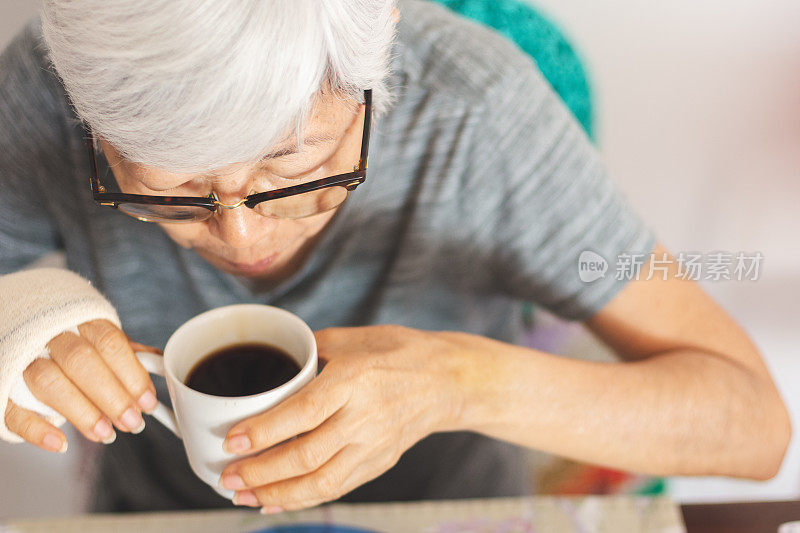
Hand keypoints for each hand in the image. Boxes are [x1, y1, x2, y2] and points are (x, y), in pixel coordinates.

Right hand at [4, 319, 159, 452]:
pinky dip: (35, 429)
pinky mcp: (3, 384)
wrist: (18, 324)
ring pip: (47, 381)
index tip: (147, 401)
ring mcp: (21, 358)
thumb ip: (124, 350)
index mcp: (80, 320)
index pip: (109, 343)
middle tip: (132, 423)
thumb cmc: (67, 336)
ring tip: (106, 434)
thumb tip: (157, 362)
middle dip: (111, 396)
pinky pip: (11, 408)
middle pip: (81, 361)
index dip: (131, 374)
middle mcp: (49, 335)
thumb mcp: (97, 335)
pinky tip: (60, 443)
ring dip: (81, 412)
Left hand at [219, 325, 466, 512]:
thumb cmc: (399, 352)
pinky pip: (337, 488)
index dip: (263, 432)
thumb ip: (310, 349)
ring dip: (276, 495)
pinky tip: (276, 501)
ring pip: (320, 482)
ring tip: (242, 497)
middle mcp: (364, 417)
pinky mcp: (379, 463)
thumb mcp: (353, 338)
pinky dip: (303, 500)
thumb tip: (270, 360)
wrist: (447, 380)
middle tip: (227, 477)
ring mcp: (374, 445)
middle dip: (260, 472)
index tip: (231, 441)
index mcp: (354, 380)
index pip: (302, 412)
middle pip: (305, 455)